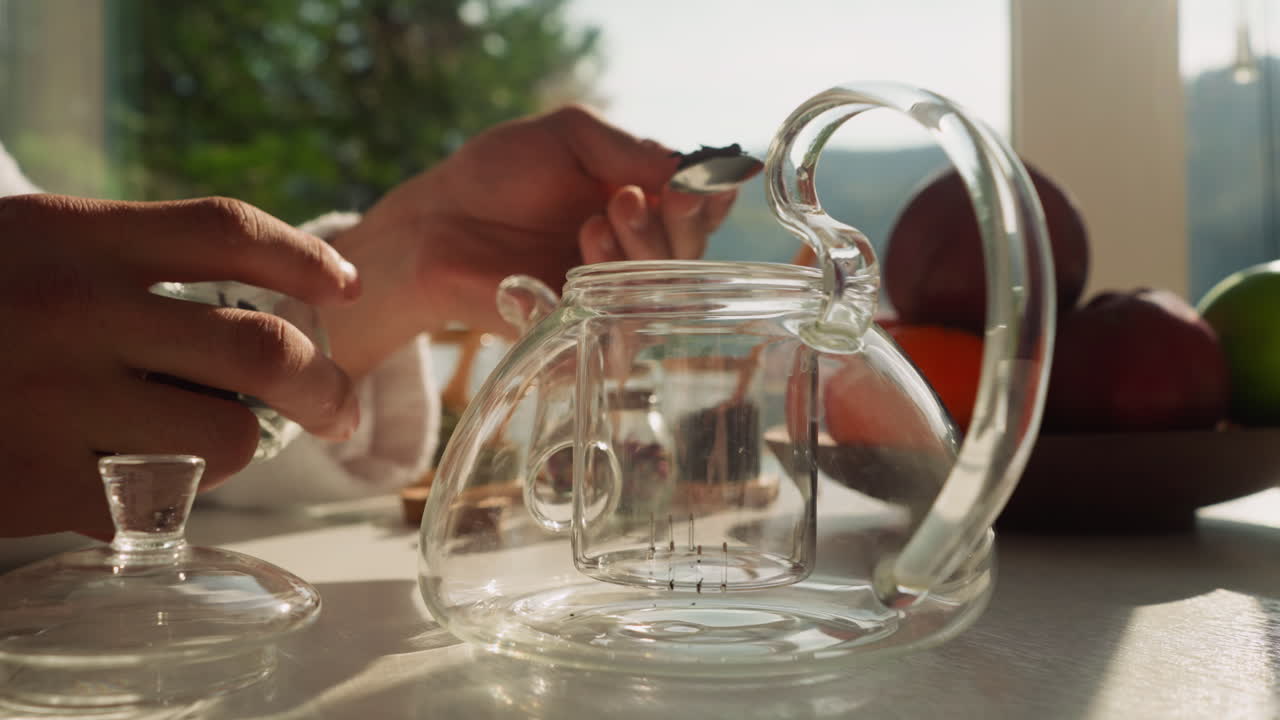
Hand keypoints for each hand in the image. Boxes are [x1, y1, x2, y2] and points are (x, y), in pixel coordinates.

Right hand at [0, 194, 360, 536]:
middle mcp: (76, 311)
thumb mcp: (35, 244)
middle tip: (335, 406)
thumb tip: (271, 295)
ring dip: (239, 443)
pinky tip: (143, 473)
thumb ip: (133, 257)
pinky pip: (166, 498)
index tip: (345, 285)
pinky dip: (173, 491)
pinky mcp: (39, 485)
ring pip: (230, 437)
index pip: (229, 228)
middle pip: (261, 348)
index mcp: (77, 236)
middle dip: (323, 385)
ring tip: (201, 435)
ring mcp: (57, 402)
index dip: (307, 258)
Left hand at [320, 105, 736, 379]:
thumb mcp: (573, 137)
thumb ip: (635, 150)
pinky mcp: (585, 335)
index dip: (708, 201)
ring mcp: (613, 298)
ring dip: (638, 254)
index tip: (692, 187)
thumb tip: (701, 170)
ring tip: (591, 224)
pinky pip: (624, 333)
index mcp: (643, 204)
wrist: (438, 225)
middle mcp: (636, 255)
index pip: (701, 211)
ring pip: (663, 294)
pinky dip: (609, 295)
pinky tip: (578, 263)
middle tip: (625, 201)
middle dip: (673, 228)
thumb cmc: (498, 174)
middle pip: (692, 256)